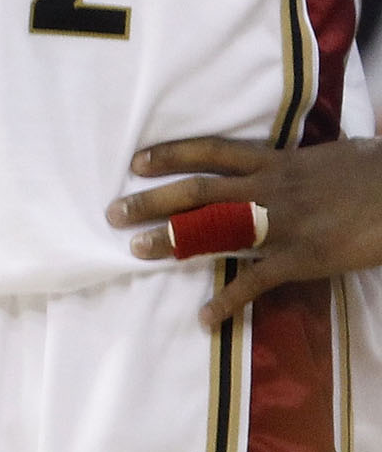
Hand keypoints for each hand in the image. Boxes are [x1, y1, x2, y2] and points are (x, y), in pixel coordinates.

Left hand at [110, 135, 381, 325]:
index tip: (136, 161)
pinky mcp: (301, 259)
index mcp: (276, 161)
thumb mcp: (329, 155)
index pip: (211, 151)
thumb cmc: (375, 170)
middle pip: (197, 191)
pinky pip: (256, 281)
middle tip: (114, 212)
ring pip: (214, 230)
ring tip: (137, 251)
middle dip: (153, 201)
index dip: (171, 154)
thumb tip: (286, 160)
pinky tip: (206, 318)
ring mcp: (281, 224)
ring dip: (174, 241)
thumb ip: (297, 161)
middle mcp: (268, 188)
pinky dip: (229, 300)